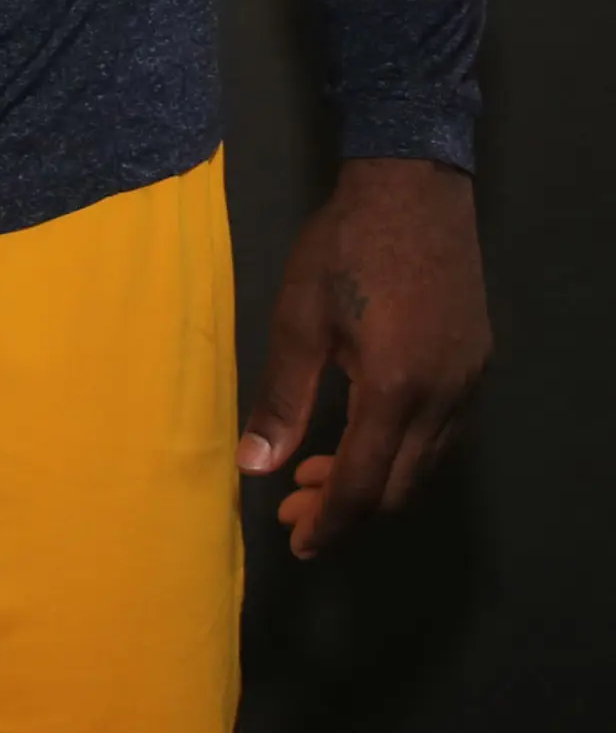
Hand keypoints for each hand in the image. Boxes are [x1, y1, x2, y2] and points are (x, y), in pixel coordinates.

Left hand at [241, 157, 489, 559]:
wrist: (414, 189)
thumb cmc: (343, 248)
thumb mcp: (298, 319)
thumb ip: (281, 397)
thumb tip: (254, 464)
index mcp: (396, 390)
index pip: (363, 483)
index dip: (329, 520)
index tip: (298, 542)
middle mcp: (445, 398)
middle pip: (400, 485)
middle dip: (346, 508)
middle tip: (294, 510)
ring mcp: (469, 383)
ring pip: (426, 464)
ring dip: (375, 480)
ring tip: (315, 475)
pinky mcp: (477, 364)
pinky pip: (443, 434)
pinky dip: (402, 451)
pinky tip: (363, 438)